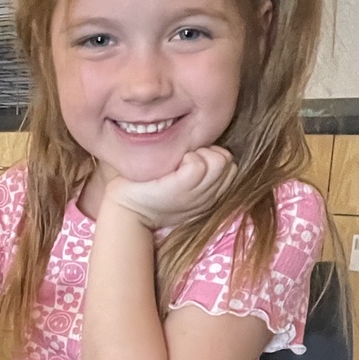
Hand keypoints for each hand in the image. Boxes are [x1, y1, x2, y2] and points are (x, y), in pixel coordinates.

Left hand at [106, 144, 236, 229]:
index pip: (231, 167)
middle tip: (184, 161)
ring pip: (219, 161)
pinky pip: (198, 164)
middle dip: (209, 153)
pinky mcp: (181, 189)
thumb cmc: (150, 192)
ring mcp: (196, 196)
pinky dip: (187, 157)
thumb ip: (200, 173)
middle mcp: (208, 198)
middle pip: (229, 162)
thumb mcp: (182, 185)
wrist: (126, 210)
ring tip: (179, 162)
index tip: (190, 162)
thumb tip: (205, 148)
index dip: (213, 157)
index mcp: (210, 197)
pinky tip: (173, 165)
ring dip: (199, 153)